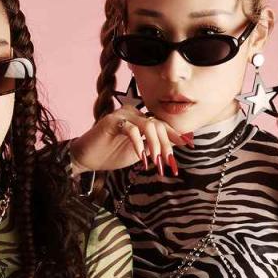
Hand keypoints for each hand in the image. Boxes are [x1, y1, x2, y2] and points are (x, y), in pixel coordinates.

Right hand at [69, 105, 192, 177]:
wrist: (87, 158)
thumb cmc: (111, 155)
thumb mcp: (139, 153)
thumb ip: (154, 147)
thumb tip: (176, 145)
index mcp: (141, 120)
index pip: (163, 125)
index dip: (176, 135)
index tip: (190, 145)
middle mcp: (134, 114)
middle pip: (158, 126)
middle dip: (166, 146)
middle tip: (169, 163)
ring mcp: (123, 115)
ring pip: (148, 126)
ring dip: (154, 146)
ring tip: (156, 162)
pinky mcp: (112, 121)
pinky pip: (131, 130)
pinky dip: (138, 144)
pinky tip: (141, 157)